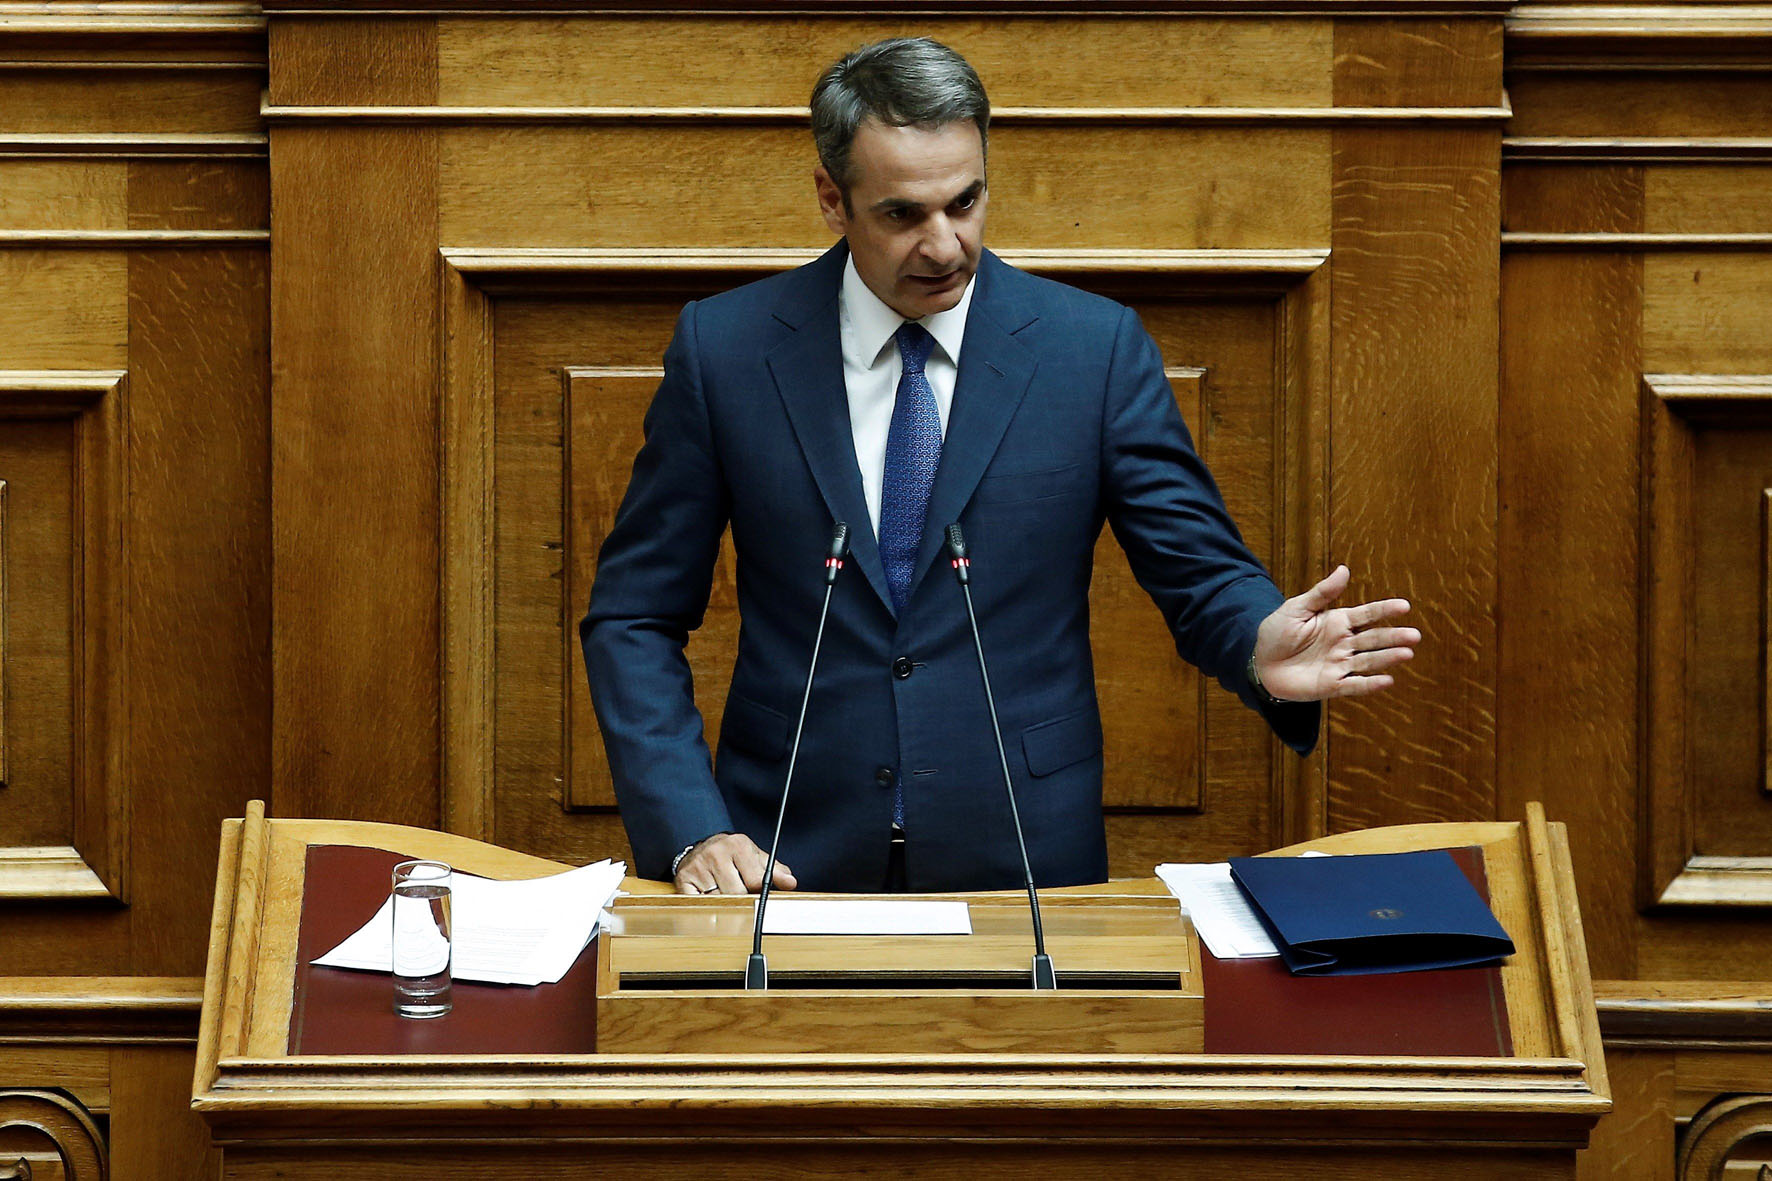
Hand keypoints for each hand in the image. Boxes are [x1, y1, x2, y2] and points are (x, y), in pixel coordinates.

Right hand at [674, 832, 796, 895]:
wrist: (701, 846)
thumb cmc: (732, 855)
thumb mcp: (755, 857)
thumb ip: (775, 870)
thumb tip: (790, 882)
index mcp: (738, 845)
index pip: (755, 880)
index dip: (759, 893)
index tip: (759, 897)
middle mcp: (716, 853)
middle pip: (736, 893)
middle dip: (741, 900)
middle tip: (741, 898)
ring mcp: (698, 866)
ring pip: (718, 901)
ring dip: (724, 905)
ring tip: (725, 895)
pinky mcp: (683, 879)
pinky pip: (699, 904)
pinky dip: (706, 907)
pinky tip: (710, 899)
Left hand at [1252, 565, 1417, 700]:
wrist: (1260, 662)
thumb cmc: (1278, 632)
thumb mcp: (1297, 608)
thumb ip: (1322, 592)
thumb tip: (1344, 569)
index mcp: (1337, 621)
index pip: (1367, 614)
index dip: (1385, 610)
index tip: (1405, 606)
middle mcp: (1344, 643)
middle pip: (1373, 639)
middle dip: (1394, 637)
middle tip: (1415, 636)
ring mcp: (1339, 665)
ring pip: (1368, 661)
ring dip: (1387, 658)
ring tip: (1407, 654)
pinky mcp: (1331, 685)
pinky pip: (1353, 685)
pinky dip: (1369, 684)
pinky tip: (1387, 681)